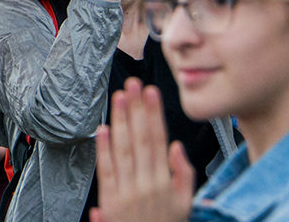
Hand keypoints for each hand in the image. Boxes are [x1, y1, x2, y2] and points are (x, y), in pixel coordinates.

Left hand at [91, 80, 192, 221]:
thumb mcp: (186, 204)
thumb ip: (183, 175)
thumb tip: (176, 147)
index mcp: (165, 183)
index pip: (158, 140)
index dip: (154, 115)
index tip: (151, 93)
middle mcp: (145, 184)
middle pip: (140, 139)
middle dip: (136, 109)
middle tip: (133, 85)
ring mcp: (126, 192)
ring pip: (122, 150)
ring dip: (119, 121)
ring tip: (118, 98)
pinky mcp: (110, 200)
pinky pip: (107, 171)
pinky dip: (103, 149)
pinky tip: (102, 130)